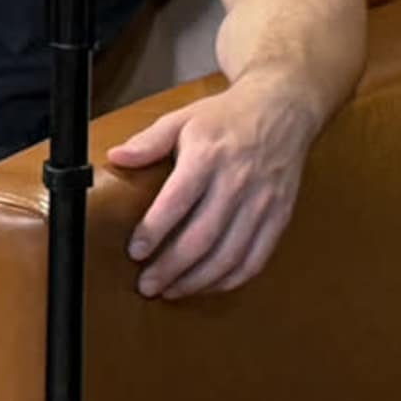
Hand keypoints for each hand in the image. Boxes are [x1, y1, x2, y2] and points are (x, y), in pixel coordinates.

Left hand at [103, 79, 320, 298]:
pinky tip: (208, 285)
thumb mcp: (182, 119)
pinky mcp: (280, 216)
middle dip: (172, 267)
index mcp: (208, 158)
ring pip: (230, 255)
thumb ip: (148, 141)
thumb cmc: (225, 117)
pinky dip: (231, 279)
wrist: (283, 109)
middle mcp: (238, 183)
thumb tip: (116, 157)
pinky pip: (257, 258)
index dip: (154, 232)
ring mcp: (262, 203)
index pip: (177, 202)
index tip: (135, 252)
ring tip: (171, 291)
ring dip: (198, 280)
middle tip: (147, 285)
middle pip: (203, 237)